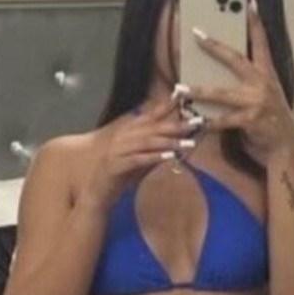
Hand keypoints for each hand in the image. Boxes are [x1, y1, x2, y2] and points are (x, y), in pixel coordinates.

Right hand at [78, 92, 198, 207]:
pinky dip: (154, 157)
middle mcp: (122, 137)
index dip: (165, 107)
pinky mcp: (116, 165)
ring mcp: (117, 150)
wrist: (98, 195)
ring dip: (169, 142)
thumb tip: (176, 143)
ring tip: (187, 143)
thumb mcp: (142, 161)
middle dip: (175, 124)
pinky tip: (169, 157)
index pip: (149, 116)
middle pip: (151, 127)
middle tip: (195, 123)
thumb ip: (155, 151)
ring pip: (146, 141)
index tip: (183, 100)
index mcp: (127, 132)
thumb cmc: (120, 177)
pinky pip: (138, 159)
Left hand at [188, 1, 293, 166]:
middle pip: (235, 59)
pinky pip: (223, 120)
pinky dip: (207, 122)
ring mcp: (257, 102)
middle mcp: (263, 83)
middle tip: (196, 34)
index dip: (254, 21)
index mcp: (267, 74)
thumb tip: (223, 68)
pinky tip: (194, 121)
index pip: (261, 42)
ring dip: (199, 90)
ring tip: (180, 88)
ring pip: (222, 93)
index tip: (248, 1)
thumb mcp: (266, 95)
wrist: (286, 148)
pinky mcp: (251, 121)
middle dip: (214, 46)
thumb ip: (250, 81)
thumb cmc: (271, 120)